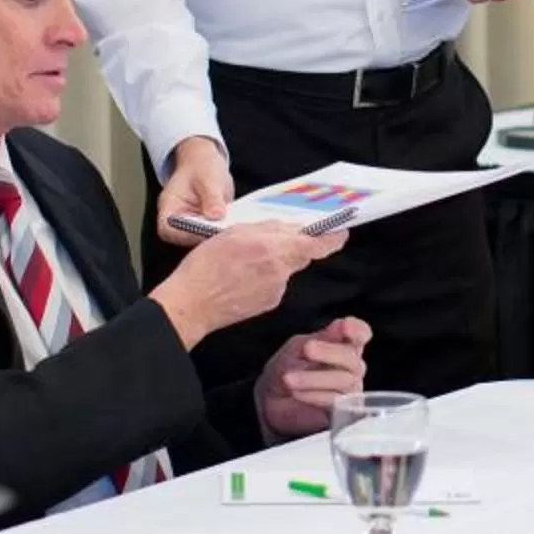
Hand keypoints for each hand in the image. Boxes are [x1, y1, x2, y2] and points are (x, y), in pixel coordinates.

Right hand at [150, 222, 342, 347]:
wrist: (192, 304)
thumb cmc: (206, 266)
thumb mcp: (233, 233)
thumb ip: (266, 229)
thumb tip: (289, 228)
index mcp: (273, 249)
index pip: (315, 244)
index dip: (332, 238)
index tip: (340, 232)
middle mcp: (280, 271)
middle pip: (299, 254)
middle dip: (292, 246)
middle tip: (270, 240)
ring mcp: (276, 290)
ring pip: (285, 268)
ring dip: (273, 261)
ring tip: (243, 260)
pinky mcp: (269, 303)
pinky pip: (274, 283)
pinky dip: (264, 276)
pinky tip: (242, 276)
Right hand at [155, 137, 232, 247]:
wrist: (207, 163)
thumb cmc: (201, 167)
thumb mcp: (208, 178)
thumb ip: (212, 197)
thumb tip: (217, 215)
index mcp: (168, 210)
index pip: (170, 231)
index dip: (189, 234)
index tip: (210, 228)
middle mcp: (177, 223)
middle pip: (188, 240)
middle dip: (208, 237)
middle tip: (228, 229)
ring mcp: (193, 228)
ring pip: (203, 241)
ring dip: (219, 236)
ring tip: (235, 225)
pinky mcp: (206, 229)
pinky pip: (215, 236)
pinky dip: (225, 232)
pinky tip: (237, 225)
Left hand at [256, 317, 371, 436]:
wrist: (271, 400)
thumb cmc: (288, 369)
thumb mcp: (299, 347)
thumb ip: (323, 337)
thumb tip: (344, 324)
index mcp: (344, 345)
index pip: (361, 334)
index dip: (358, 330)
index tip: (345, 326)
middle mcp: (352, 367)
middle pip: (352, 358)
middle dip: (329, 352)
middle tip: (307, 349)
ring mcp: (350, 390)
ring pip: (344, 380)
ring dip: (313, 378)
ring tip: (289, 378)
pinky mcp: (342, 412)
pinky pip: (335, 401)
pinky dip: (314, 395)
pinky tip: (297, 392)